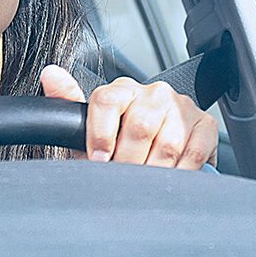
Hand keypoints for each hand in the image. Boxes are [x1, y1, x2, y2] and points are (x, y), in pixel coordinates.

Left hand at [40, 65, 217, 168]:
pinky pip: (195, 152)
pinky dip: (181, 172)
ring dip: (153, 171)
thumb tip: (50, 74)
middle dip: (128, 162)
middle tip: (122, 178)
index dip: (101, 136)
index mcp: (120, 90)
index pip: (107, 101)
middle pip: (140, 127)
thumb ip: (67, 104)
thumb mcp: (85, 132)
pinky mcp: (205, 125)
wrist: (148, 156)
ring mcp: (180, 107)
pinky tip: (169, 178)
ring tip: (143, 182)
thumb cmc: (114, 146)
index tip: (99, 161)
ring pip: (168, 143)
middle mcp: (152, 92)